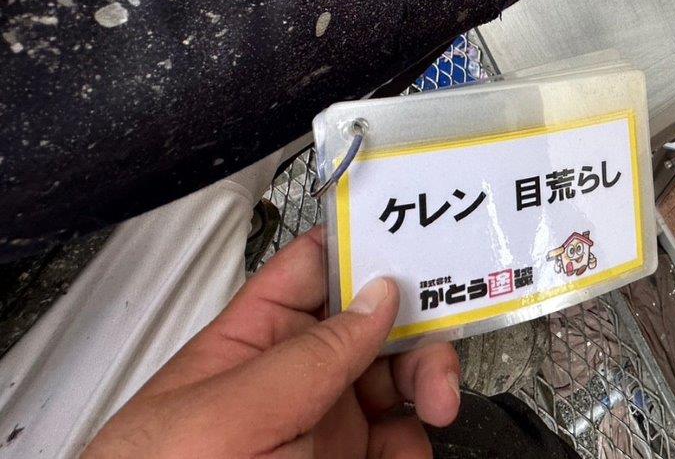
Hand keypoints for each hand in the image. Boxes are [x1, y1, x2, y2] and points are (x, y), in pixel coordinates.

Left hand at [85, 228, 459, 457]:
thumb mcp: (227, 417)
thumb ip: (306, 354)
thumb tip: (376, 297)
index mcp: (251, 343)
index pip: (318, 265)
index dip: (369, 245)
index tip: (421, 245)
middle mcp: (291, 382)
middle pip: (378, 324)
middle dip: (419, 331)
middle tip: (436, 357)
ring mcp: (318, 431)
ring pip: (400, 383)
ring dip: (431, 386)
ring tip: (436, 409)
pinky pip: (400, 442)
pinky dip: (420, 441)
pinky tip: (414, 449)